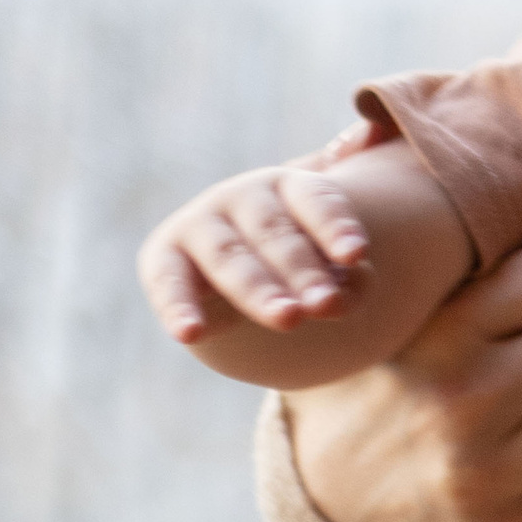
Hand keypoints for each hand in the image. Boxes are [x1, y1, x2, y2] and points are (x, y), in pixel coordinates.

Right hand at [140, 137, 374, 344]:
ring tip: (289, 320)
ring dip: (259, 291)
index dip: (335, 226)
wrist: (240, 275)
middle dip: (303, 271)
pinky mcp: (164, 259)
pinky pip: (168, 283)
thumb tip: (339, 301)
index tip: (357, 255)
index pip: (315, 200)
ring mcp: (199, 224)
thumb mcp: (330, 270)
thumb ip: (346, 284)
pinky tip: (190, 334)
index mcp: (288, 187)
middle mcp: (241, 198)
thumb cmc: (298, 267)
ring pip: (230, 258)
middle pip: (275, 233)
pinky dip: (178, 308)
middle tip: (327, 303)